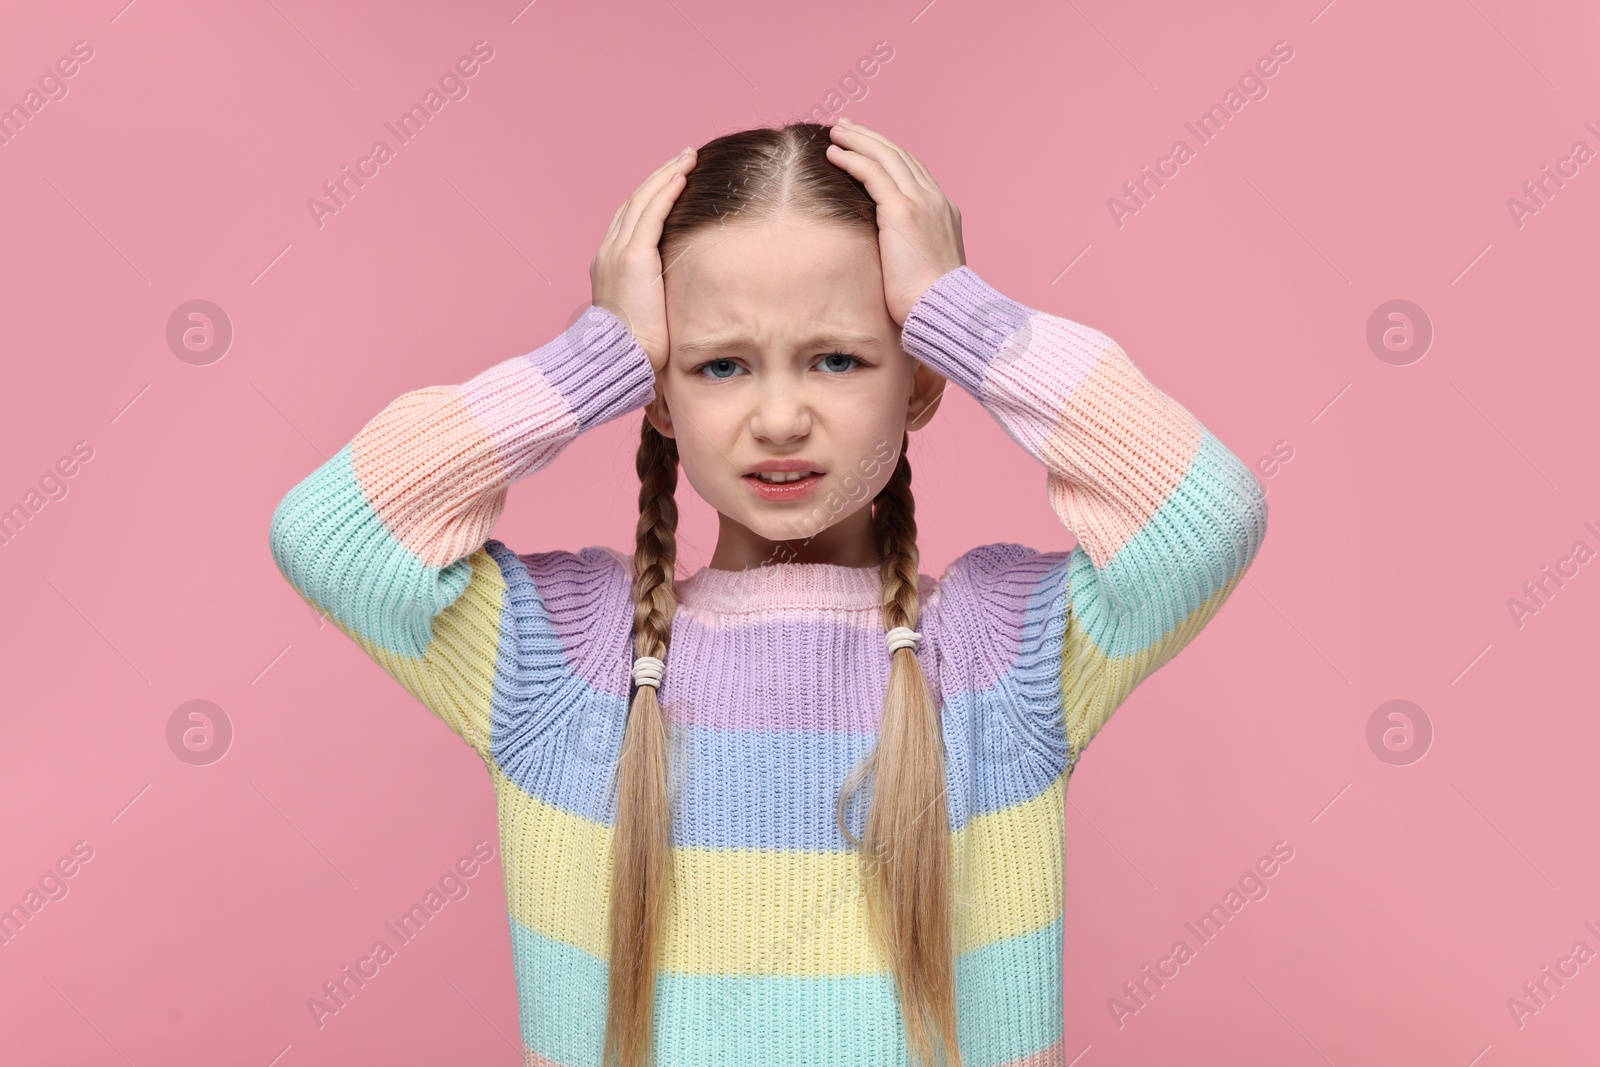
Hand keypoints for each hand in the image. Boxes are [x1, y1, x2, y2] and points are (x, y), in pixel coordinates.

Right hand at [590, 145, 696, 372]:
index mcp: (609, 265)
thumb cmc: (633, 350)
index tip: (672, 181)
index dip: (651, 197)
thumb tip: (676, 300)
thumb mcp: (643, 317)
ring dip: (666, 175)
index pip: (630, 220)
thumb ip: (654, 297)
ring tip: (687, 157)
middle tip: (683, 158)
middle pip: (635, 203)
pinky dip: (666, 191)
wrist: (616, 360)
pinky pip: (651, 213)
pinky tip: (682, 175)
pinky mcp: (632, 257)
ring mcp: (617, 252)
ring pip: (643, 201)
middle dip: (659, 178)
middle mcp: (608, 252)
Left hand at [824, 119, 965, 325]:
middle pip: (899, 156)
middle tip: (847, 127)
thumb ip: (910, 247)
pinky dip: (853, 159)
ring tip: (836, 131)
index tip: (867, 146)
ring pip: (886, 157)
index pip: (913, 171)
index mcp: (943, 211)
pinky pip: (873, 173)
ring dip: (859, 141)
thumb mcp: (924, 266)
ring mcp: (921, 202)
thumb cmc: (931, 301)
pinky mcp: (902, 211)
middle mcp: (935, 200)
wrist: (944, 310)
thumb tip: (888, 253)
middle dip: (871, 138)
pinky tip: (834, 153)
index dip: (888, 154)